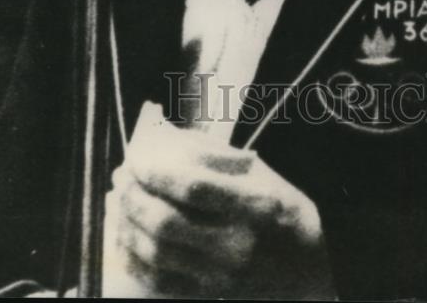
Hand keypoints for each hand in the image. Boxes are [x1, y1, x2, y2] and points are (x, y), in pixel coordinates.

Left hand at [102, 102, 335, 299]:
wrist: (308, 264)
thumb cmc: (280, 208)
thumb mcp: (258, 173)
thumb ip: (210, 156)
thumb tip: (160, 139)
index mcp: (255, 205)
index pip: (193, 187)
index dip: (157, 171)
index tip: (137, 157)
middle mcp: (237, 245)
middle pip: (166, 221)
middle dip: (134, 196)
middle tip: (122, 176)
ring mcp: (221, 277)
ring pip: (155, 252)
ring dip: (127, 223)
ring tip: (118, 200)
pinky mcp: (208, 295)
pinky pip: (157, 279)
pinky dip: (134, 256)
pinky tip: (125, 234)